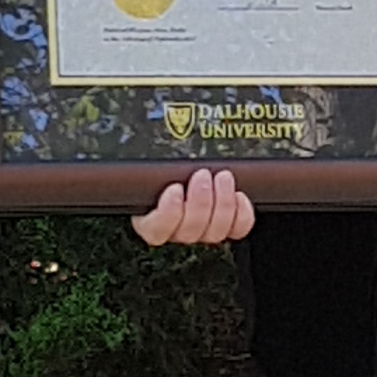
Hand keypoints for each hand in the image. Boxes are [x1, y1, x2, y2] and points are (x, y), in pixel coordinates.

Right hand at [130, 167, 254, 248]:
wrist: (189, 162)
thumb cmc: (163, 161)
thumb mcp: (151, 160)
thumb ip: (147, 164)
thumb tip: (135, 144)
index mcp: (149, 217)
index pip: (155, 230)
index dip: (168, 213)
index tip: (174, 189)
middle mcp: (176, 229)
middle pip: (189, 231)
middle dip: (200, 202)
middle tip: (203, 175)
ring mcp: (202, 230)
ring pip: (213, 232)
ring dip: (221, 204)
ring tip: (223, 177)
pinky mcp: (226, 225)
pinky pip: (237, 230)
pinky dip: (241, 214)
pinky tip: (239, 195)